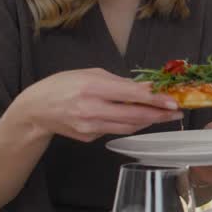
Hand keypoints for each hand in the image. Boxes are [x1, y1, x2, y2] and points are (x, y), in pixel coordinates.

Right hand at [9, 68, 180, 142]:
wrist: (35, 110)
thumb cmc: (62, 85)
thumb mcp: (90, 74)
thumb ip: (118, 82)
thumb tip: (144, 89)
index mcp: (92, 88)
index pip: (131, 95)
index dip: (155, 99)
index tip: (172, 101)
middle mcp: (91, 110)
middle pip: (134, 116)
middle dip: (159, 115)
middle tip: (176, 112)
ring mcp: (90, 127)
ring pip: (128, 127)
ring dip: (148, 122)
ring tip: (163, 115)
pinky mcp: (89, 137)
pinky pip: (115, 131)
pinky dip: (128, 124)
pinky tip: (136, 118)